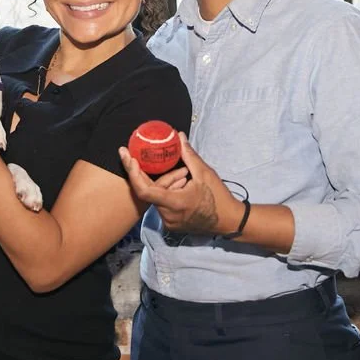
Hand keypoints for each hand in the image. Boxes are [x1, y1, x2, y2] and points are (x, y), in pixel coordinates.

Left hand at [121, 132, 243, 234]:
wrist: (230, 221)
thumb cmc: (218, 197)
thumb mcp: (204, 173)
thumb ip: (188, 155)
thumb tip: (178, 136)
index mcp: (174, 203)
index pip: (143, 191)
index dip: (133, 173)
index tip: (129, 158)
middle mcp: (167, 215)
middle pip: (153, 190)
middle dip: (160, 175)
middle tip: (174, 165)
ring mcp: (169, 222)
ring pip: (159, 196)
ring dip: (168, 183)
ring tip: (186, 176)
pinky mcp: (172, 224)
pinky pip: (164, 204)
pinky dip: (171, 192)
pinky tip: (185, 186)